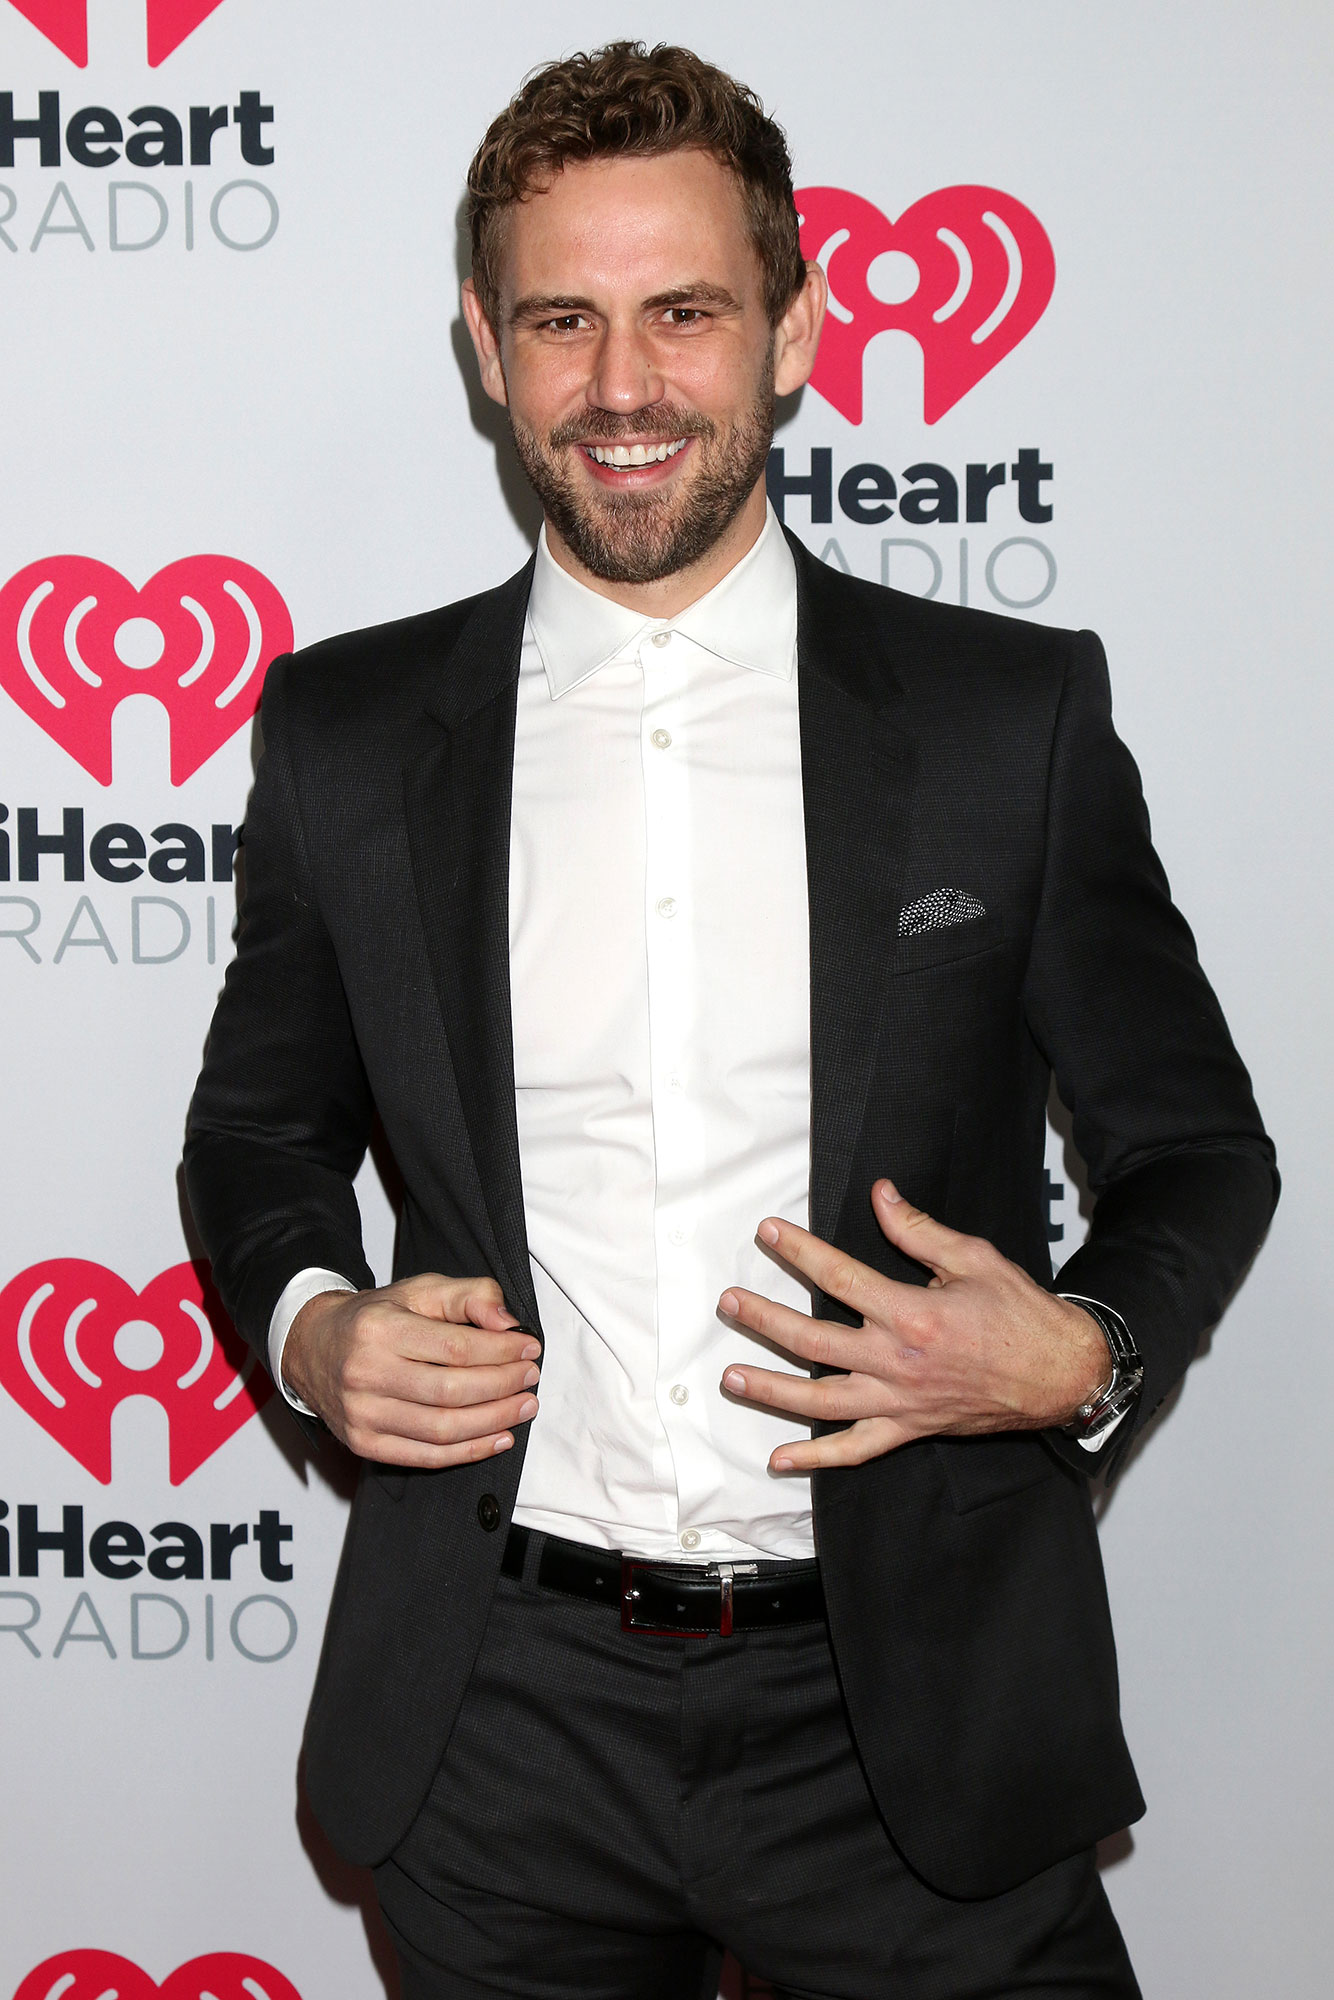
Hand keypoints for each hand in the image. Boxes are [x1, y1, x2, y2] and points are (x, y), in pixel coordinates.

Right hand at [283, 1272, 540, 1467]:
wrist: (313, 1347)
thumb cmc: (374, 1318)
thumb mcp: (420, 1290)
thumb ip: (469, 1295)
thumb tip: (508, 1324)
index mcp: (380, 1330)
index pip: (455, 1348)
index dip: (501, 1351)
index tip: (530, 1349)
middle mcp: (366, 1374)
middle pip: (452, 1391)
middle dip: (503, 1386)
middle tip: (531, 1379)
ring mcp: (362, 1414)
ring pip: (442, 1428)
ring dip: (494, 1421)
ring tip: (524, 1407)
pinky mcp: (363, 1444)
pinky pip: (426, 1456)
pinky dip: (468, 1451)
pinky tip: (498, 1437)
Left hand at [718, 1179, 1110, 1473]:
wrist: (1061, 1374)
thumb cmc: (1022, 1315)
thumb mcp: (974, 1258)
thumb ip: (918, 1231)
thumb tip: (881, 1195)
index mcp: (913, 1314)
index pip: (840, 1278)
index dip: (800, 1252)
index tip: (769, 1234)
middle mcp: (899, 1362)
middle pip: (814, 1342)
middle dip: (764, 1320)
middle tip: (730, 1303)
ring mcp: (900, 1402)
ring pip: (821, 1401)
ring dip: (772, 1389)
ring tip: (731, 1377)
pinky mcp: (910, 1428)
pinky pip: (856, 1450)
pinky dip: (816, 1459)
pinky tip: (780, 1458)